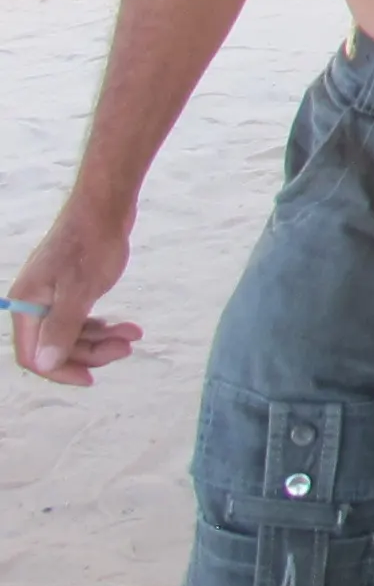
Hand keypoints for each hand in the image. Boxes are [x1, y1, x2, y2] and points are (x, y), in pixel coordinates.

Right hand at [10, 201, 143, 386]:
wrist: (105, 207)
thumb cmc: (92, 243)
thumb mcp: (80, 289)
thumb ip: (62, 328)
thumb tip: (44, 365)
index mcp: (26, 305)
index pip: (33, 355)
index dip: (60, 370)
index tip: (91, 378)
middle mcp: (34, 304)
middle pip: (56, 347)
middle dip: (91, 352)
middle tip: (126, 347)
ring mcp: (52, 297)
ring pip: (72, 334)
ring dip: (101, 339)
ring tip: (133, 335)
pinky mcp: (70, 289)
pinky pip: (81, 319)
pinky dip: (102, 326)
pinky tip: (125, 326)